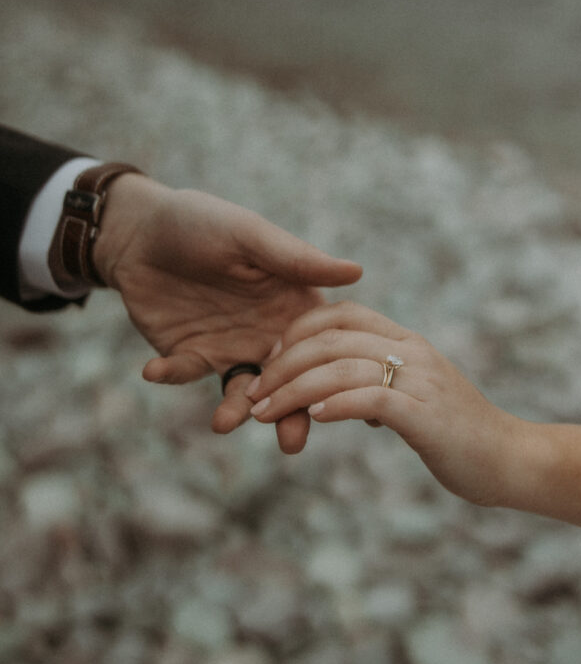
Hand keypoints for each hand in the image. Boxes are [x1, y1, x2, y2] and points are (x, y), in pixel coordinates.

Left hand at [93, 175, 361, 451]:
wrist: (140, 229)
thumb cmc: (202, 221)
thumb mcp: (249, 235)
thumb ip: (296, 260)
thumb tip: (356, 271)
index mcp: (292, 304)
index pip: (319, 347)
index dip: (328, 374)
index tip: (330, 399)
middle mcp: (268, 333)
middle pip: (289, 382)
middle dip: (291, 414)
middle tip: (291, 442)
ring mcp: (229, 347)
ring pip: (244, 391)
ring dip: (236, 410)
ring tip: (224, 424)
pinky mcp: (189, 354)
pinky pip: (185, 374)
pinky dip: (171, 375)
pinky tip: (153, 370)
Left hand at [246, 301, 526, 506]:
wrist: (511, 460)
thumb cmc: (459, 436)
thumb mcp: (415, 399)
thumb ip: (379, 386)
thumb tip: (336, 396)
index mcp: (407, 341)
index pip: (343, 314)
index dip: (298, 330)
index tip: (271, 358)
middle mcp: (412, 351)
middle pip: (332, 338)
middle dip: (282, 364)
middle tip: (253, 393)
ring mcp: (420, 380)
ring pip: (341, 368)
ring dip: (294, 389)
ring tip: (264, 412)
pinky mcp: (424, 414)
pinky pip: (370, 398)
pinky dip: (334, 404)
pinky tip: (311, 417)